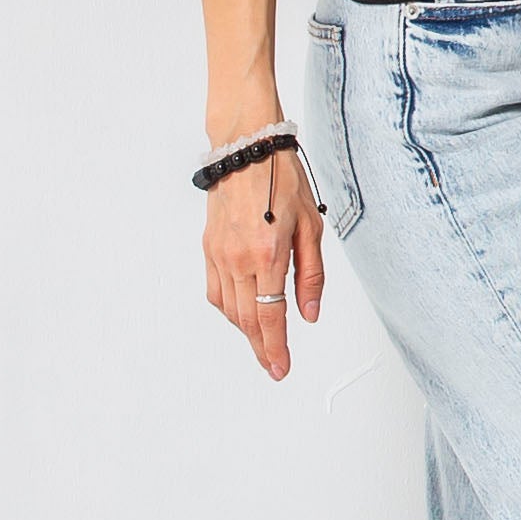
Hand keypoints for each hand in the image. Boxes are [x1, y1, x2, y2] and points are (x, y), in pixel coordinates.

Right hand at [202, 144, 325, 380]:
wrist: (246, 150)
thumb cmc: (284, 181)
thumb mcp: (312, 227)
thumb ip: (311, 275)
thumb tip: (309, 314)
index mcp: (268, 256)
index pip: (270, 316)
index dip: (275, 348)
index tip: (281, 369)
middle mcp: (238, 260)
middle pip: (247, 319)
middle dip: (261, 348)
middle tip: (273, 367)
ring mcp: (219, 255)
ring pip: (228, 308)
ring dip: (245, 330)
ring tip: (263, 343)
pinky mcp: (208, 248)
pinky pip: (215, 290)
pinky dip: (228, 309)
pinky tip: (242, 314)